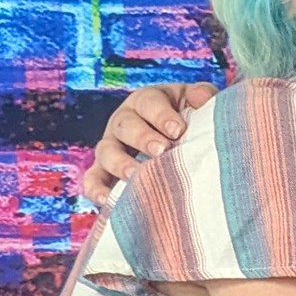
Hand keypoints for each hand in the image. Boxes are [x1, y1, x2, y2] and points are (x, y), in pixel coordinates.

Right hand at [80, 82, 214, 203]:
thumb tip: (201, 97)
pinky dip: (96, 189)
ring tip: (135, 175)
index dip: (162, 116)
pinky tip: (108, 200)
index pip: (150, 103)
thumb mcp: (197, 102)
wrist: (178, 139)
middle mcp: (124, 120)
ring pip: (106, 151)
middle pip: (126, 125)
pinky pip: (93, 178)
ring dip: (119, 163)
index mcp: (147, 100)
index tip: (178, 130)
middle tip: (161, 150)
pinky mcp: (104, 169)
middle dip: (143, 138)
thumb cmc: (190, 117)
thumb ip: (202, 95)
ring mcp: (112, 145)